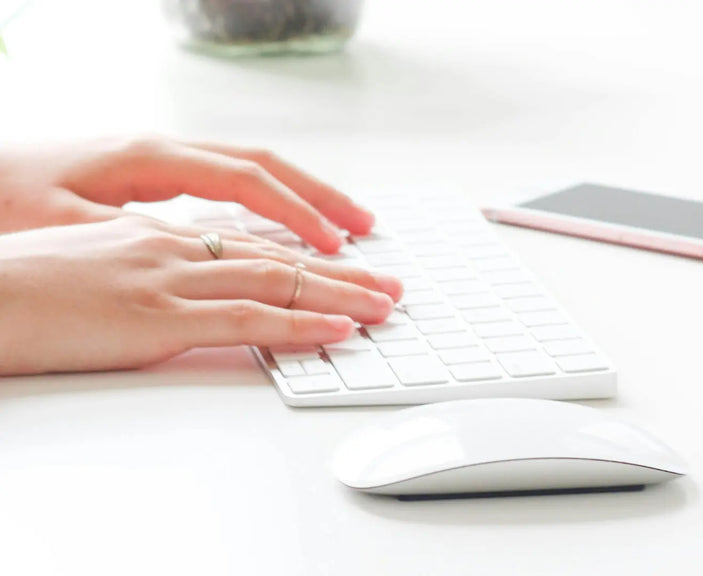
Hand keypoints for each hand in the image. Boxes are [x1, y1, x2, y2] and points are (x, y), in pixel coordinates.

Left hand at [0, 137, 373, 252]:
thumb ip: (135, 237)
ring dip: (304, 198)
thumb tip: (197, 254)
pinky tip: (287, 229)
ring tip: (348, 227)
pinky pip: (230, 187)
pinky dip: (270, 206)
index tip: (336, 246)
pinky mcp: (155, 179)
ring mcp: (162, 163)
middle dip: (322, 198)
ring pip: (252, 172)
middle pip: (265, 166)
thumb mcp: (62, 224)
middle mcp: (164, 153)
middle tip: (368, 230)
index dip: (297, 214)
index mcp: (149, 159)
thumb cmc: (3, 202)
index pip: (246, 180)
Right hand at [0, 217, 402, 374]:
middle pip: (276, 256)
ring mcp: (169, 280)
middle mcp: (173, 248)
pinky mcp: (157, 316)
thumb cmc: (21, 288)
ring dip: (338, 294)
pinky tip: (337, 328)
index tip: (345, 266)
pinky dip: (298, 323)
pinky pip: (245, 318)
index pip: (250, 244)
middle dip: (340, 272)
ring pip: (274, 281)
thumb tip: (183, 294)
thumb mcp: (96, 269)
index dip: (304, 257)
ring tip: (384, 305)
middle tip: (389, 284)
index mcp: (158, 236)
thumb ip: (147, 274)